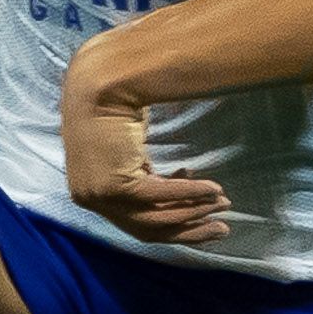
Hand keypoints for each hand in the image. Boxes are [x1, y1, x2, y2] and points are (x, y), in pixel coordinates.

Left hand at [61, 44, 228, 245]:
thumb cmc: (112, 107)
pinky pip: (160, 195)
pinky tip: (213, 188)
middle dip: (189, 229)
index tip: (204, 219)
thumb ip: (145, 172)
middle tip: (221, 229)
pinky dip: (189, 193)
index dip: (174, 223)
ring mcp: (100, 195)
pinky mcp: (114, 185)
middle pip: (148, 229)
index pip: (137, 223)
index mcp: (91, 193)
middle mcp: (91, 199)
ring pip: (156, 217)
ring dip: (194, 211)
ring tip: (222, 203)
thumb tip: (183, 179)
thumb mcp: (130, 150)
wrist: (99, 83)